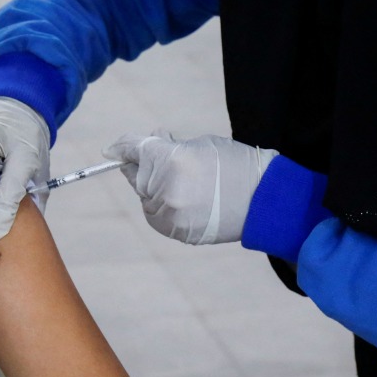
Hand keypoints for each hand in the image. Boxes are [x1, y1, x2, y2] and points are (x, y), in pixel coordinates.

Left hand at [103, 132, 278, 244]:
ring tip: (186, 181)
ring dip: (155, 188)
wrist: (266, 200)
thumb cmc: (236, 165)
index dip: (122, 147)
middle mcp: (165, 189)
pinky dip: (164, 206)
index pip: (135, 150)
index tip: (110, 150)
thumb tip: (148, 144)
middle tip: (167, 159)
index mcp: (171, 160)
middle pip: (137, 175)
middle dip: (146, 166)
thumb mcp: (201, 144)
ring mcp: (171, 215)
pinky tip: (186, 199)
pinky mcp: (177, 232)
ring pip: (146, 197)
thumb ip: (169, 147)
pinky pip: (158, 215)